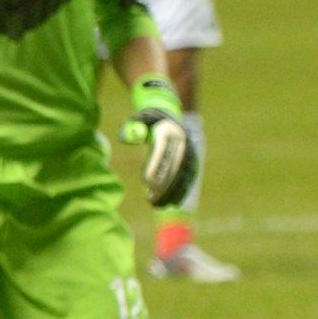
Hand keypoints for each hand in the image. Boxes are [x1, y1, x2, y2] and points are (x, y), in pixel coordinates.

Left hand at [119, 74, 194, 206]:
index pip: (161, 151)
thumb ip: (131, 128)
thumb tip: (126, 138)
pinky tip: (170, 202)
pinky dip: (180, 189)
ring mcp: (188, 149)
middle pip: (173, 165)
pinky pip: (187, 176)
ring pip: (182, 174)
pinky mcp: (191, 158)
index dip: (155, 167)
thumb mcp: (137, 119)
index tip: (146, 182)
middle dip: (163, 184)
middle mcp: (181, 141)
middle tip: (151, 200)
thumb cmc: (146, 118)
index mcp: (168, 130)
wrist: (168, 113)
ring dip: (172, 191)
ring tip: (158, 205)